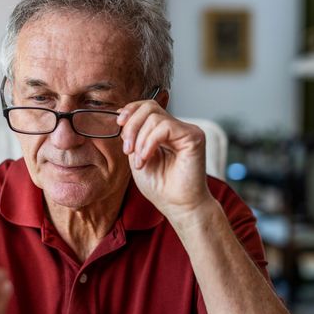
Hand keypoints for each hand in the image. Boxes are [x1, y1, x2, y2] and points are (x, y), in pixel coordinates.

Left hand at [117, 99, 215, 222]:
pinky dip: (150, 143)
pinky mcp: (194, 136)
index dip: (131, 110)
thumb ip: (133, 136)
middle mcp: (177, 127)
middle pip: (149, 107)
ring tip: (140, 161)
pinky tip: (146, 158)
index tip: (119, 124)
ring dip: (140, 140)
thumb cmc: (161, 187)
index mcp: (164, 131)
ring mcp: (187, 130)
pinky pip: (165, 127)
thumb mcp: (138, 156)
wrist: (178, 206)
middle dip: (132, 126)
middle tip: (127, 149)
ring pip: (155, 118)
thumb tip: (121, 114)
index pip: (147, 107)